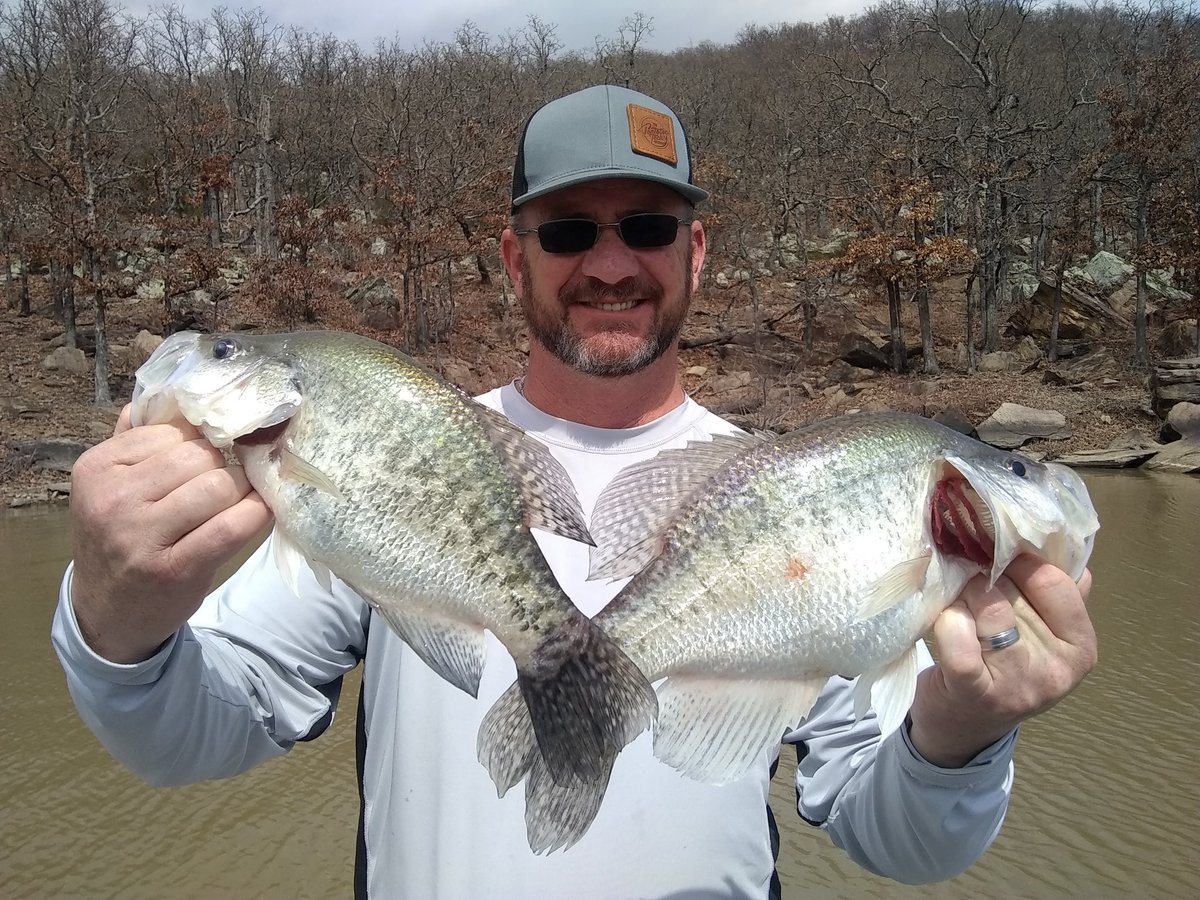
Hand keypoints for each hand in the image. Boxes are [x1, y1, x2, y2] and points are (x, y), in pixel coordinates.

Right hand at [69, 405, 272, 663]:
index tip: (213, 456)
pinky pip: (232, 525)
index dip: (204, 441)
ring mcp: (140, 536)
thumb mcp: (114, 486)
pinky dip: (255, 514)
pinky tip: (257, 514)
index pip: (173, 431)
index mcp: (97, 468)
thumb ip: (138, 440)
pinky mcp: (173, 569)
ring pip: (219, 486)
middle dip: (225, 466)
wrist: (107, 612)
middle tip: (229, 482)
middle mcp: (113, 499)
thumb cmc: (123, 538)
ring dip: (241, 491)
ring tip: (237, 501)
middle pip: (200, 456)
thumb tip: (175, 393)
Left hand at [907, 556, 1096, 766]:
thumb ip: (1053, 595)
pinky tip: (941, 622)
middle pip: (1014, 590)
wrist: (961, 727)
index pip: (1055, 581)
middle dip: (983, 575)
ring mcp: (1018, 684)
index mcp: (1081, 647)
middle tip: (966, 580)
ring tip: (955, 603)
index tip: (995, 555)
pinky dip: (945, 619)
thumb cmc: (999, 666)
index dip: (1018, 560)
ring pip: (988, 606)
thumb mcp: (1039, 635)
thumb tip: (1056, 544)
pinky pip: (958, 636)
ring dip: (962, 595)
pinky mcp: (974, 691)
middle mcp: (1057, 669)